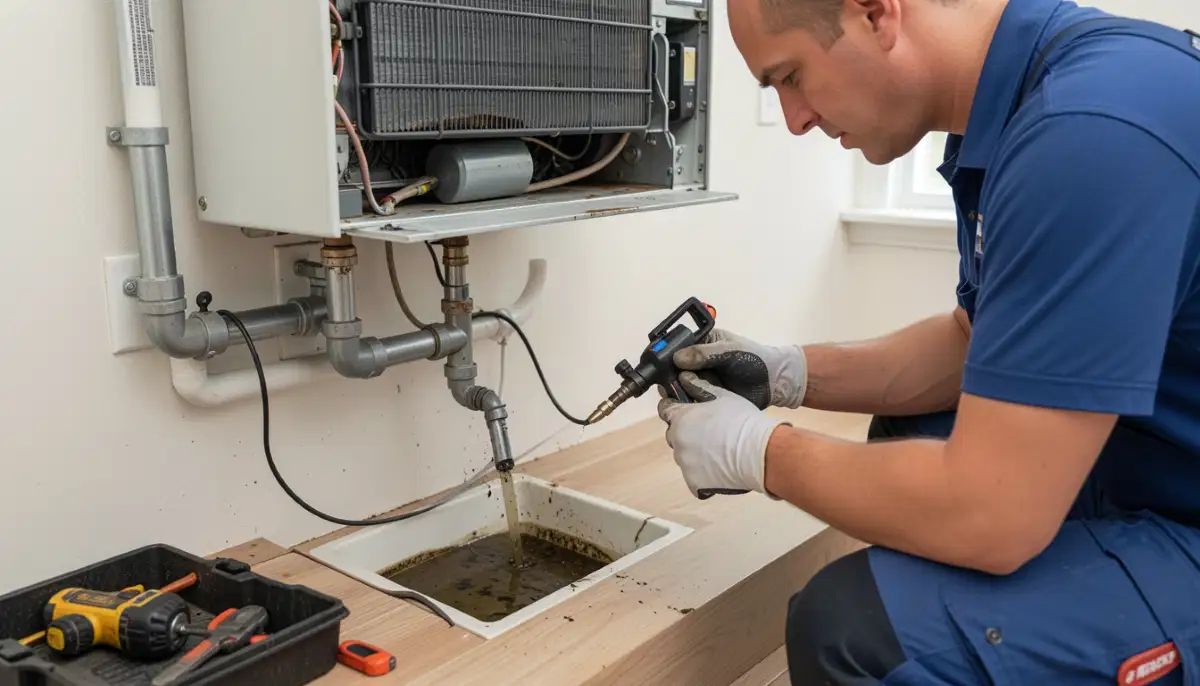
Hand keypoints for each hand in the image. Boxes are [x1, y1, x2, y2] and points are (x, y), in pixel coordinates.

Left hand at [657, 372, 791, 498]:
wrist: (759, 452)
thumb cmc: (743, 420)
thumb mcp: (723, 396)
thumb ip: (699, 386)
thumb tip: (684, 378)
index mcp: (681, 417)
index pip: (665, 409)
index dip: (673, 407)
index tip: (683, 408)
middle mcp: (677, 440)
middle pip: (674, 433)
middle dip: (686, 431)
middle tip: (708, 431)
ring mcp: (685, 463)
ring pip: (684, 455)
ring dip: (694, 452)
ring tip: (718, 450)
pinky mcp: (694, 482)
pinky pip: (693, 477)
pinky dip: (702, 474)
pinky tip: (719, 468)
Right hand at [673, 329, 807, 408]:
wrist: (774, 382)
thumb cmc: (755, 359)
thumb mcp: (729, 351)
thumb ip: (704, 353)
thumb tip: (677, 358)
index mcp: (702, 343)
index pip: (678, 348)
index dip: (668, 356)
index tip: (660, 364)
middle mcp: (698, 362)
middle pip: (675, 369)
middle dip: (671, 376)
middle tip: (667, 383)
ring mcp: (702, 380)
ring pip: (681, 386)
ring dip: (678, 391)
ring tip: (678, 395)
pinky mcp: (707, 397)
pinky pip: (692, 400)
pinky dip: (688, 403)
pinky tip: (686, 405)